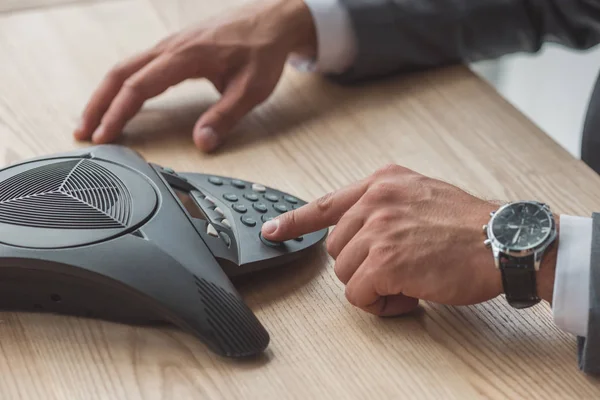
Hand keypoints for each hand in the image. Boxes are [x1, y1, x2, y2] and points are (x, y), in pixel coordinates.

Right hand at [74, 0, 315, 151]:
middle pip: (119, 74)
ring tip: (93, 122)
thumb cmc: (263, 50)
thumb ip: (225, 117)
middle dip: (97, 105)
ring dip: (105, 94)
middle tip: (83, 133)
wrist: (273, 19)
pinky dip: (121, 84)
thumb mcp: (252, 89)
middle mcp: (171, 47)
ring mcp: (171, 45)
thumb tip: (202, 142)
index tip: (105, 137)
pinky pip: (138, 65)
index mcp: (186, 56)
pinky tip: (119, 100)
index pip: (139, 86)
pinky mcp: (175, 48)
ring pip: (125, 67)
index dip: (118, 114)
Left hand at [262, 164, 556, 315]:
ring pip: (345, 273)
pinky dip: (380, 303)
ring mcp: (378, 228)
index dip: (294, 221)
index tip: (272, 231)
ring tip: (409, 281)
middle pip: (337, 248)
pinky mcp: (384, 259)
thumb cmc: (469, 226)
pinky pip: (359, 294)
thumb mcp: (422, 195)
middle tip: (397, 270)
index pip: (326, 203)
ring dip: (373, 286)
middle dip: (362, 266)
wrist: (505, 241)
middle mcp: (376, 199)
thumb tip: (361, 233)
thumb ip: (386, 206)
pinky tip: (409, 294)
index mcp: (383, 182)